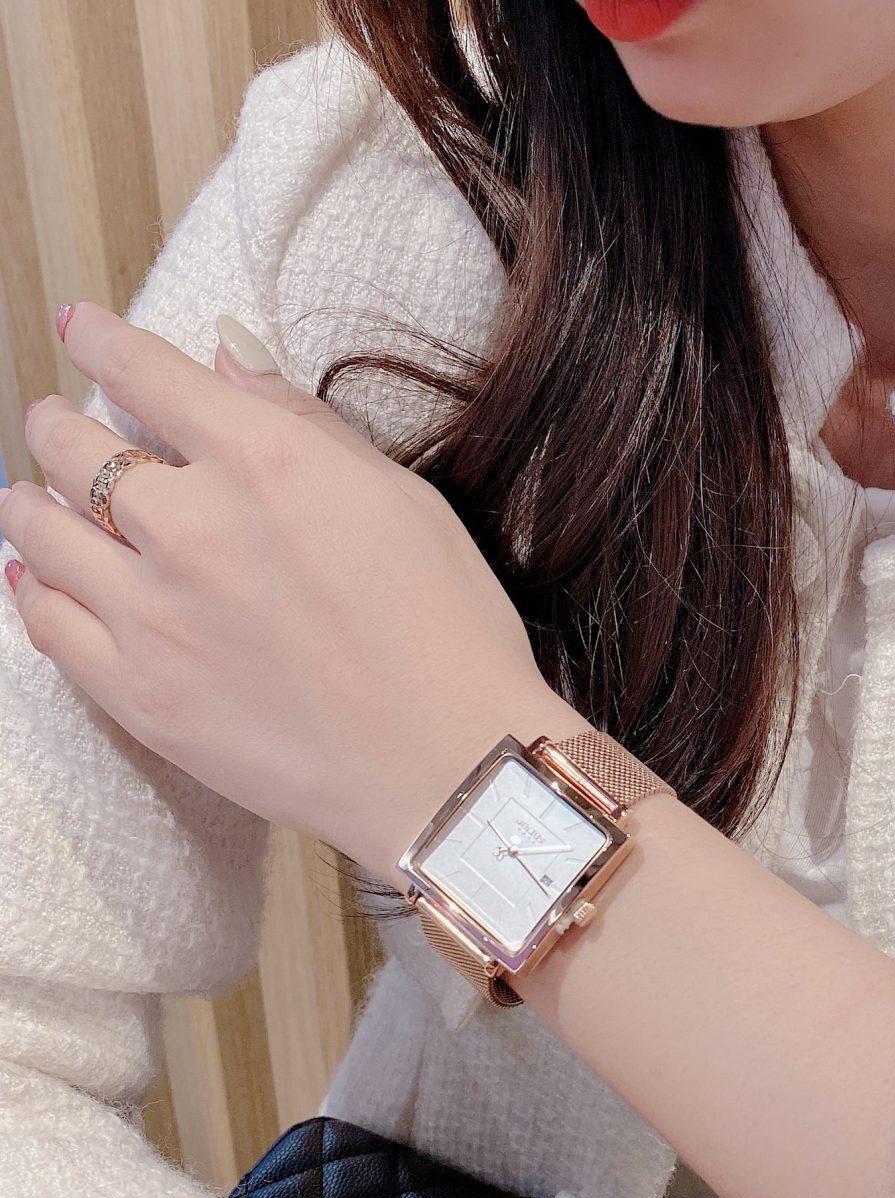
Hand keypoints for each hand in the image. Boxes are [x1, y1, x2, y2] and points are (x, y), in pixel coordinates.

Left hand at [1, 303, 588, 879]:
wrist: (451, 766)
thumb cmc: (451, 637)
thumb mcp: (409, 504)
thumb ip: (311, 429)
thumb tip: (234, 371)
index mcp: (266, 463)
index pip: (145, 373)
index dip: (102, 341)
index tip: (83, 332)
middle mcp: (193, 525)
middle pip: (75, 447)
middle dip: (61, 423)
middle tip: (60, 424)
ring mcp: (155, 613)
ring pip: (40, 528)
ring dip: (32, 499)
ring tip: (34, 498)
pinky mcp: (139, 693)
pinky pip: (45, 623)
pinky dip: (32, 587)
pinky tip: (37, 576)